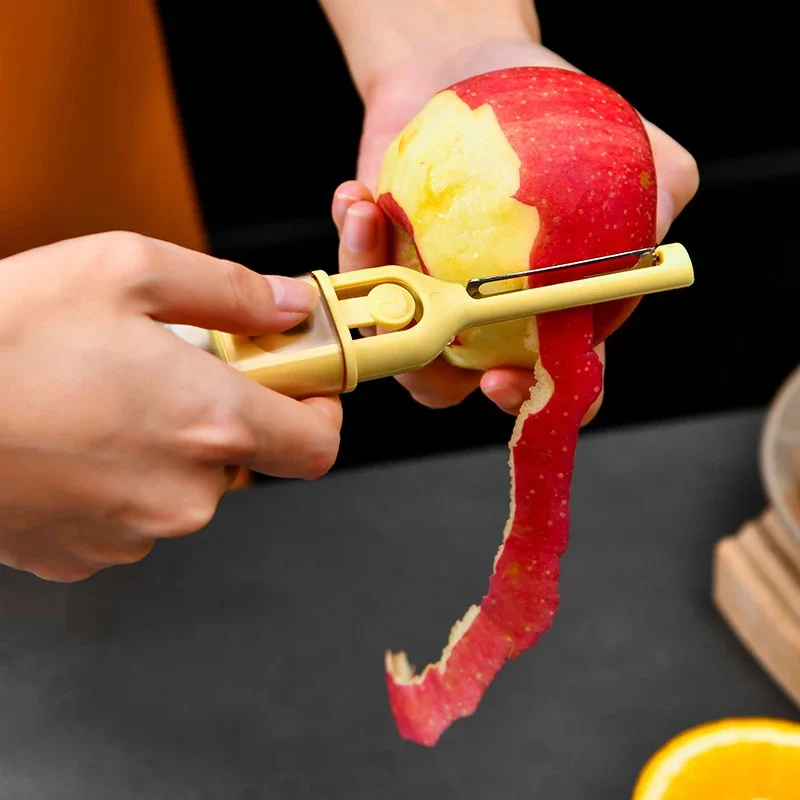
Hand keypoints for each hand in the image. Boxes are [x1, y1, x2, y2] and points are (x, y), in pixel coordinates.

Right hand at [0, 232, 340, 581]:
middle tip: (168, 371)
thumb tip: (289, 308)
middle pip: (245, 458)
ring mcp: (134, 532)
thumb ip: (230, 292)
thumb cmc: (2, 334)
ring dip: (165, 444)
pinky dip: (120, 478)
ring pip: (186, 484)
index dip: (319, 412)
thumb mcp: (125, 271)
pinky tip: (70, 440)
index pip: (318, 445)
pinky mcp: (86, 555)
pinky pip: (133, 513)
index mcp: (211, 422)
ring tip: (102, 400)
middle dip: (222, 414)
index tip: (299, 384)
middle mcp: (185, 493)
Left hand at [329, 37, 697, 419]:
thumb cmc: (550, 109)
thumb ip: (658, 191)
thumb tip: (649, 244)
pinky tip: (359, 199)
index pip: (552, 380)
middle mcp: (484, 317)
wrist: (468, 67)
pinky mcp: (377, 264)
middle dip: (427, 369)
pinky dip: (352, 245)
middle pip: (456, 383)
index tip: (500, 381)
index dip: (531, 399)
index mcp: (549, 310)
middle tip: (416, 320)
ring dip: (378, 297)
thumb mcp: (623, 140)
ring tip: (374, 220)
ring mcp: (425, 295)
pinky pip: (356, 277)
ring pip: (394, 342)